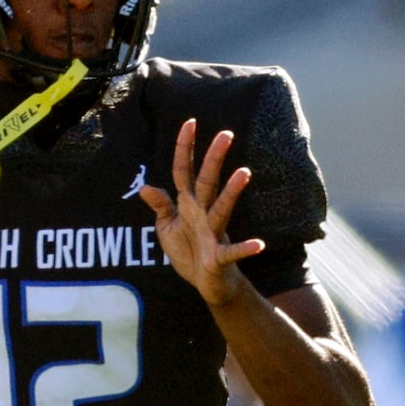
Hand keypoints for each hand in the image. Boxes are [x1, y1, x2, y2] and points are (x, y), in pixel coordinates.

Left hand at [138, 119, 265, 309]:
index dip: (185, 149)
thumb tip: (145, 187)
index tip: (190, 122)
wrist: (207, 283)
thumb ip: (161, 206)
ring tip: (245, 172)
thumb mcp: (167, 228)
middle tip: (226, 134)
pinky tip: (259, 244)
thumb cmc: (188, 251)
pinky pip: (232, 252)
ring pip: (221, 209)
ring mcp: (213, 234)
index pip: (184, 171)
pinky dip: (246, 248)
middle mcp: (202, 214)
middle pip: (207, 182)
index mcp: (188, 205)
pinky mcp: (220, 257)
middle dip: (214, 159)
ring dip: (232, 192)